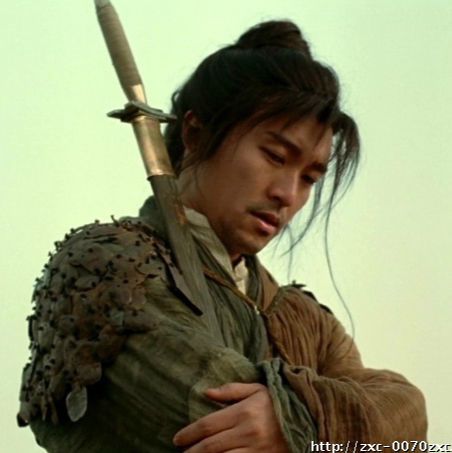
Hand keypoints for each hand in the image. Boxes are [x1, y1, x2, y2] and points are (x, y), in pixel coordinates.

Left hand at [173, 382, 288, 452]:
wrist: (307, 420)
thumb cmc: (278, 402)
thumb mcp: (256, 389)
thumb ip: (230, 391)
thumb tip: (206, 392)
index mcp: (244, 412)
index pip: (208, 424)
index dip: (189, 433)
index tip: (177, 438)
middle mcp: (248, 432)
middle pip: (211, 446)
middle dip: (192, 451)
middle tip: (181, 452)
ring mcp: (255, 450)